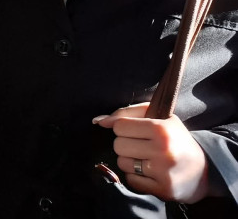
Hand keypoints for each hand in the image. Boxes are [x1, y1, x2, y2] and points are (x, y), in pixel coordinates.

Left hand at [94, 102, 209, 202]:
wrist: (204, 169)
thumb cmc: (175, 138)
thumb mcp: (159, 117)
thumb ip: (127, 113)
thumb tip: (99, 121)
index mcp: (161, 129)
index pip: (119, 126)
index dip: (124, 128)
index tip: (136, 131)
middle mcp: (163, 150)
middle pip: (118, 145)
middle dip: (126, 144)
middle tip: (141, 145)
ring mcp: (163, 172)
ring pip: (122, 162)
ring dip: (129, 160)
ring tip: (145, 158)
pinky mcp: (162, 190)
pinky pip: (131, 180)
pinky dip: (136, 176)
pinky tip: (149, 172)